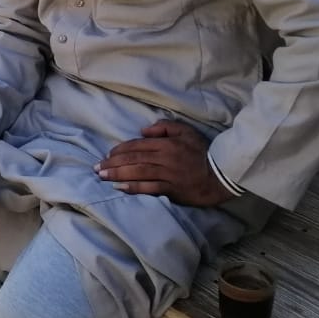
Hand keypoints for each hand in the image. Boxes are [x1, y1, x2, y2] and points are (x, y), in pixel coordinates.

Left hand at [95, 120, 230, 205]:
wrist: (221, 175)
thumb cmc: (202, 152)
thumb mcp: (186, 131)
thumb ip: (164, 127)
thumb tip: (143, 131)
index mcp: (167, 144)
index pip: (138, 145)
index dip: (120, 149)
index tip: (108, 154)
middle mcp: (165, 158)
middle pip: (134, 159)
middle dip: (113, 163)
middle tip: (97, 167)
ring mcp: (168, 175)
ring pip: (138, 173)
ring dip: (118, 174)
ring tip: (102, 176)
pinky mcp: (172, 190)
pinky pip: (149, 188)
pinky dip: (133, 188)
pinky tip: (119, 188)